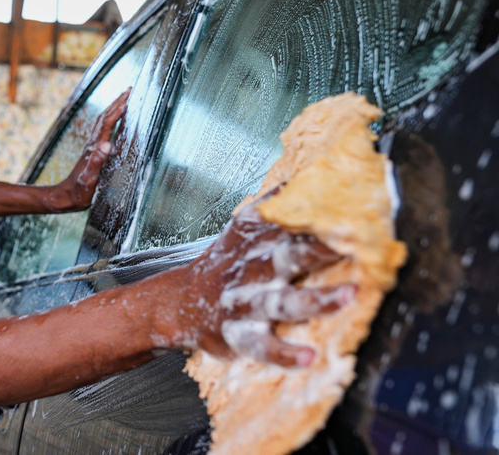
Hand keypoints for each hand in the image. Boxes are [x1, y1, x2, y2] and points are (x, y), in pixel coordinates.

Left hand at [46, 88, 129, 212]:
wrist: (65, 197)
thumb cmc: (79, 191)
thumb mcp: (89, 178)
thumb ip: (97, 161)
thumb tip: (107, 144)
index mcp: (94, 148)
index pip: (107, 124)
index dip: (117, 111)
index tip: (128, 99)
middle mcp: (93, 144)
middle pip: (105, 118)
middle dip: (117, 103)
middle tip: (129, 91)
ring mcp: (92, 147)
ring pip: (103, 122)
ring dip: (114, 108)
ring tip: (124, 99)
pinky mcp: (93, 152)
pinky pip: (103, 130)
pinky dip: (111, 120)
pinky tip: (115, 122)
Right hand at [171, 191, 354, 366]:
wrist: (178, 304)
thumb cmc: (220, 269)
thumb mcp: (238, 232)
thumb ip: (268, 209)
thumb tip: (298, 178)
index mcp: (255, 244)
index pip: (289, 225)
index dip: (318, 217)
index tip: (351, 208)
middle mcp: (253, 271)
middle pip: (290, 257)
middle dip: (322, 250)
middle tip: (355, 244)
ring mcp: (247, 303)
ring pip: (284, 301)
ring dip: (317, 299)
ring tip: (348, 296)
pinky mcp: (239, 334)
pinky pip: (263, 345)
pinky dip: (284, 352)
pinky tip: (308, 356)